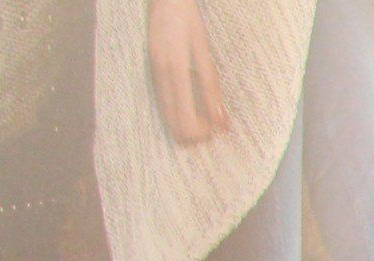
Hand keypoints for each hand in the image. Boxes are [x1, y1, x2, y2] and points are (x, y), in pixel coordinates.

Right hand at [147, 0, 229, 140]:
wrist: (165, 0)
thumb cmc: (189, 22)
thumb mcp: (204, 51)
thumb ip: (211, 87)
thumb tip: (222, 121)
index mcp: (174, 71)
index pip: (185, 118)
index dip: (201, 132)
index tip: (215, 131)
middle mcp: (160, 76)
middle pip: (173, 122)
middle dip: (192, 135)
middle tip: (210, 134)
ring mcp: (153, 73)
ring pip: (166, 114)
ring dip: (184, 126)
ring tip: (203, 128)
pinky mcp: (151, 71)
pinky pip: (163, 101)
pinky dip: (176, 113)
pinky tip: (189, 114)